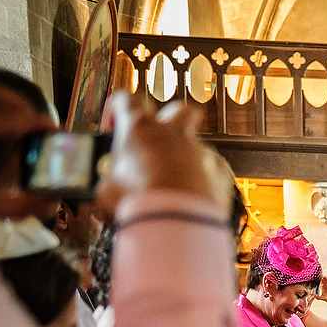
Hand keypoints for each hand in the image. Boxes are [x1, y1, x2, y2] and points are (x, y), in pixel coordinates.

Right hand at [94, 93, 229, 217]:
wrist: (178, 227)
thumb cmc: (139, 206)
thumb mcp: (106, 192)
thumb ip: (110, 181)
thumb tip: (109, 189)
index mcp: (140, 130)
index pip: (128, 99)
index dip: (119, 108)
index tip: (116, 125)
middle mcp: (173, 135)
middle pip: (179, 109)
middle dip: (170, 120)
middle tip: (157, 140)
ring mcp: (201, 152)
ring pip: (197, 145)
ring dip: (186, 160)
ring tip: (174, 185)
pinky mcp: (220, 174)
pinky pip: (214, 171)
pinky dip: (204, 181)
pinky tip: (194, 198)